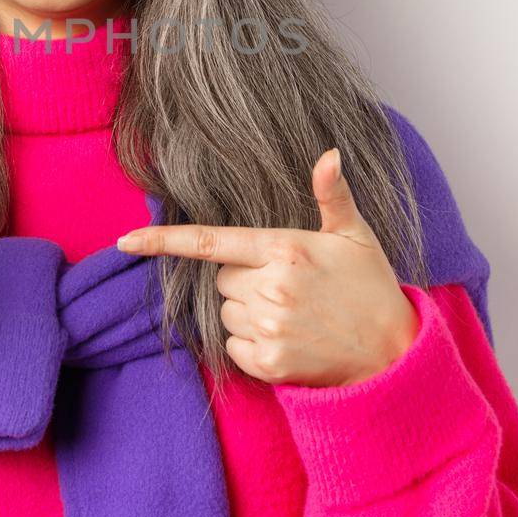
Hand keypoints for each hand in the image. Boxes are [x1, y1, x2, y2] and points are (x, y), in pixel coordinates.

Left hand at [115, 147, 418, 387]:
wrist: (393, 354)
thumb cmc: (370, 287)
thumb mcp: (355, 235)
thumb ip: (333, 195)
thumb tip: (329, 153)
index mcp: (285, 249)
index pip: (210, 241)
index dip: (162, 241)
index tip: (124, 241)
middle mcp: (271, 288)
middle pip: (221, 278)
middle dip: (243, 279)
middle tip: (288, 286)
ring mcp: (268, 327)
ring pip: (225, 313)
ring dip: (247, 312)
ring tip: (293, 313)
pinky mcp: (268, 362)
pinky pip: (233, 347)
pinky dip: (250, 344)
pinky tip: (287, 338)